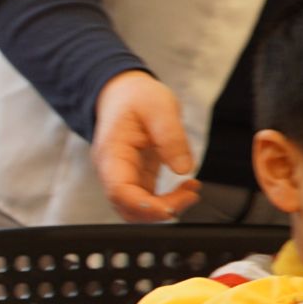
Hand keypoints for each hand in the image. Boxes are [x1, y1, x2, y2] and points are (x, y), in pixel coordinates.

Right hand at [92, 71, 200, 221]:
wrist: (123, 93)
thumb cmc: (137, 97)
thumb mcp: (160, 107)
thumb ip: (172, 137)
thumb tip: (184, 169)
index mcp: (111, 154)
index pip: (119, 191)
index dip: (143, 206)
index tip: (169, 208)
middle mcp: (112, 171)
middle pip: (127, 207)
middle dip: (159, 210)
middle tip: (190, 195)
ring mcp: (122, 176)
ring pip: (137, 209)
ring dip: (165, 207)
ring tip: (191, 190)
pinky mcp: (136, 177)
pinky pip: (147, 199)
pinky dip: (168, 200)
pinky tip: (187, 188)